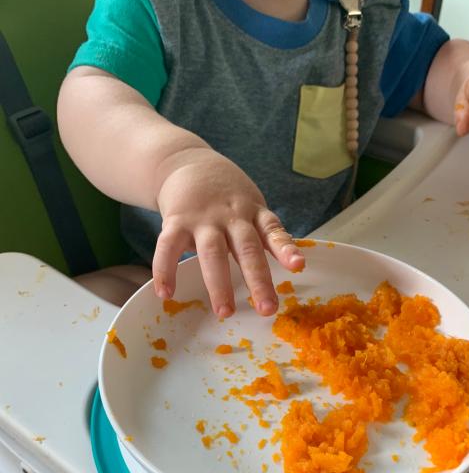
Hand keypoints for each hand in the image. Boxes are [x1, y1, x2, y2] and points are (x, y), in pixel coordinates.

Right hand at [153, 147, 304, 316]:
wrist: (186, 160)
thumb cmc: (225, 194)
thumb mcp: (251, 205)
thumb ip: (265, 232)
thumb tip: (292, 264)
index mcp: (253, 213)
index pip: (273, 231)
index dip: (286, 248)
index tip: (298, 266)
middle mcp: (231, 216)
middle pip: (247, 249)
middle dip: (258, 280)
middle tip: (267, 309)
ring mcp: (203, 218)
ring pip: (212, 253)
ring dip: (219, 284)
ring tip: (226, 312)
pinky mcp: (176, 220)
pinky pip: (168, 247)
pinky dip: (166, 270)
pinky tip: (166, 294)